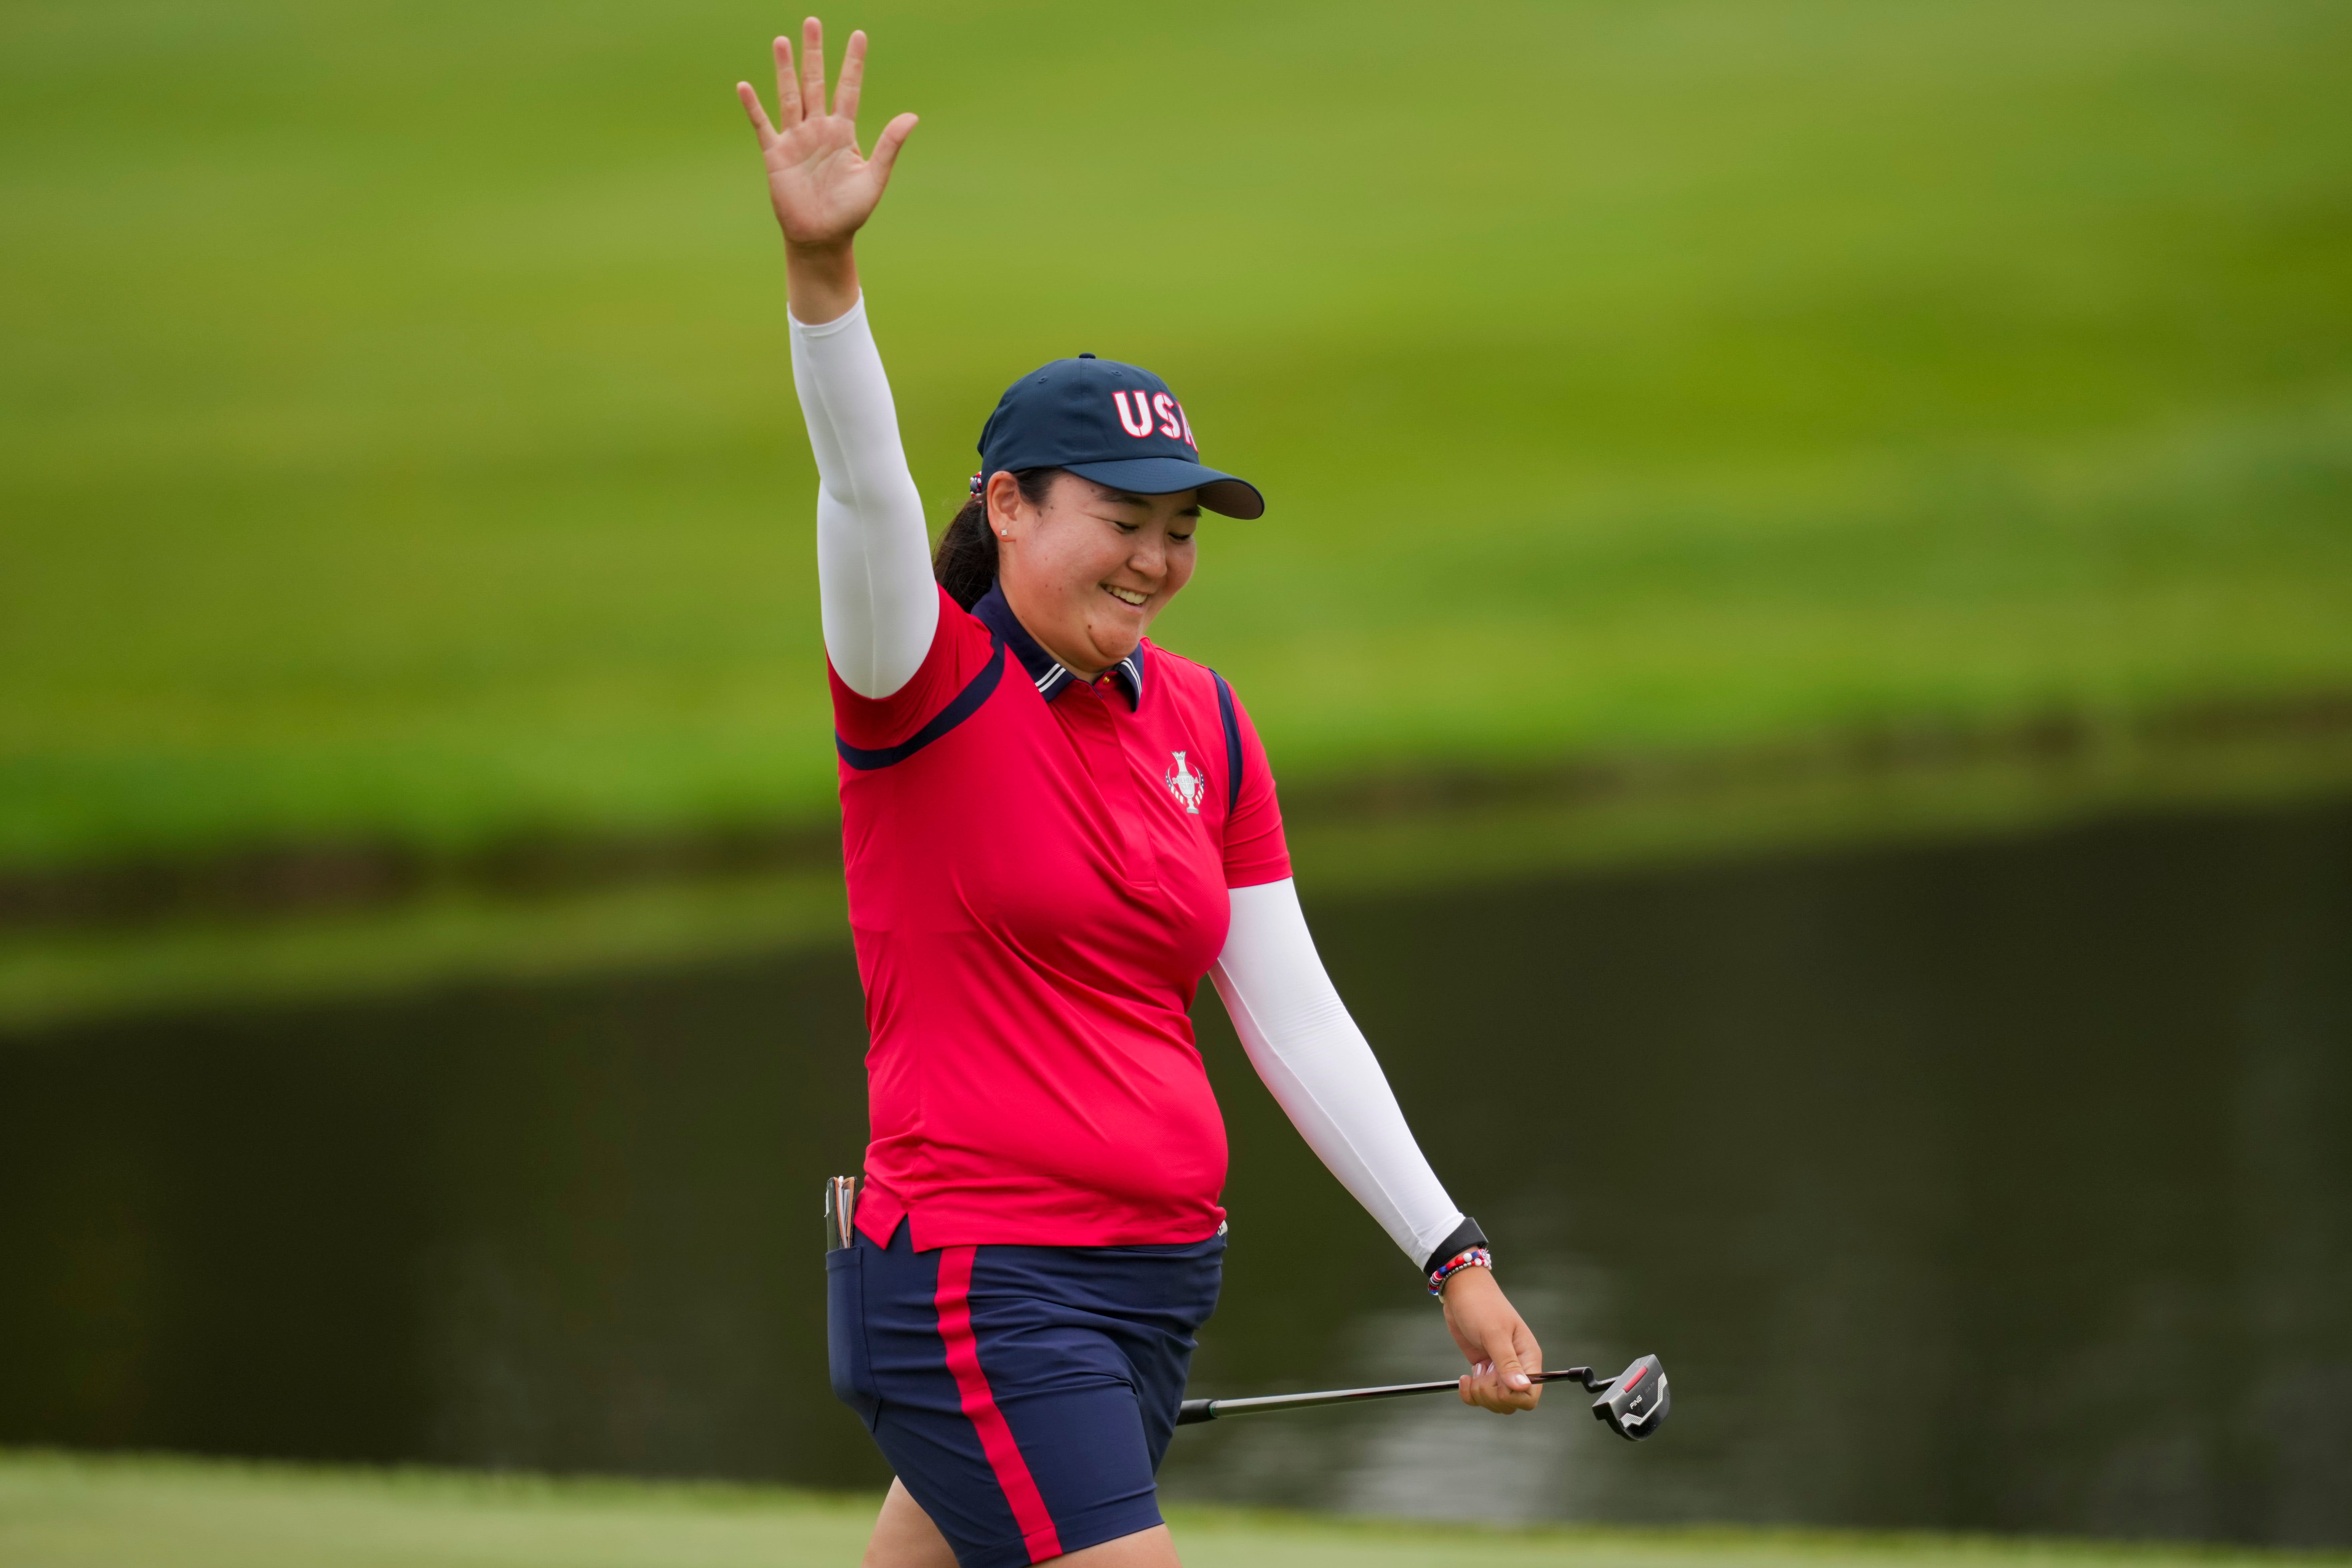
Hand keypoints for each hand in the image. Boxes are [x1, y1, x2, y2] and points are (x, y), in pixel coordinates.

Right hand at [735, 19, 916, 319]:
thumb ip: (890, 146)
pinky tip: (744, 86)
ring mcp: (795, 140)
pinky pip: (762, 125)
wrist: (822, 238)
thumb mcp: (874, 178)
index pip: (849, 89)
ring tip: (781, 40)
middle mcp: (818, 130)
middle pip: (816, 83)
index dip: (853, 63)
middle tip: (812, 21)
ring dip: (785, 69)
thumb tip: (912, 116)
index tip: (859, 35)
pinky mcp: (775, 155)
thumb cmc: (850, 212)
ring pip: (790, 95)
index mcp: (843, 133)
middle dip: (814, 53)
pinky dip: (753, 107)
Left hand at [1440, 1266, 1541, 1413]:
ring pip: (1496, 1402)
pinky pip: (1480, 1395)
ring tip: (1475, 1369)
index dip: (1512, 1397)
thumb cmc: (1482, 1305)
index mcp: (1528, 1357)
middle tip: (1482, 1370)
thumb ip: (1507, 1362)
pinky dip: (1470, 1393)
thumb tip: (1522, 1387)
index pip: (1530, 1395)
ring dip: (1480, 1393)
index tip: (1496, 1380)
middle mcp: (1517, 1367)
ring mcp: (1499, 1370)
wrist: (1462, 1292)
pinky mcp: (1484, 1370)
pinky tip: (1466, 1377)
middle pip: (1511, 1403)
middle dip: (1491, 1394)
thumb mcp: (1494, 1332)